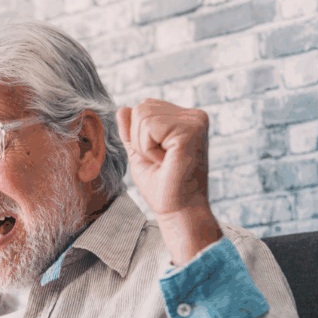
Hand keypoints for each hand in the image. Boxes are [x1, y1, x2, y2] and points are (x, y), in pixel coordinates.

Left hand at [116, 99, 221, 262]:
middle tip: (160, 161)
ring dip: (144, 145)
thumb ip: (132, 132)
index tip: (159, 158)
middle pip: (141, 107)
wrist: (177, 210)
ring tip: (164, 161)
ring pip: (143, 115)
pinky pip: (149, 126)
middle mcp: (194, 116)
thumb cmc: (162, 186)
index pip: (144, 108)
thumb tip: (122, 108)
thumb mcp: (140, 154)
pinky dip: (148, 148)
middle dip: (139, 139)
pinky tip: (166, 161)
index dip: (139, 136)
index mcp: (185, 119)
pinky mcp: (191, 129)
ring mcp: (195, 120)